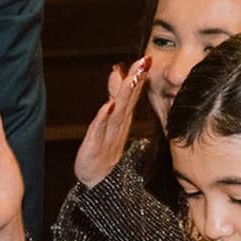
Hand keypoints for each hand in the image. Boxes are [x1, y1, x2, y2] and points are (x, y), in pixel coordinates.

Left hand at [72, 56, 148, 187]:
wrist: (98, 181)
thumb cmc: (105, 150)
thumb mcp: (110, 121)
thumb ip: (115, 97)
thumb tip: (118, 73)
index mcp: (122, 119)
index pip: (132, 95)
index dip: (138, 77)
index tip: (146, 59)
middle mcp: (118, 126)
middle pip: (127, 100)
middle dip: (135, 81)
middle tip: (143, 62)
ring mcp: (108, 136)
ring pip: (117, 112)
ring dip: (124, 95)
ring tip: (130, 78)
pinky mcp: (95, 146)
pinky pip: (100, 130)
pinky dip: (104, 118)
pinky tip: (108, 106)